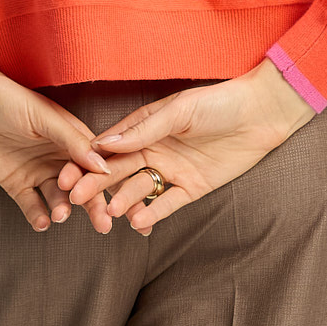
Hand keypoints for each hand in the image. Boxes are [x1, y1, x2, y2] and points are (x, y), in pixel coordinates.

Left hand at [0, 54, 117, 233]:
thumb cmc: (8, 98)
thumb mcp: (43, 116)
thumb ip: (71, 140)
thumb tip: (102, 165)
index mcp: (71, 136)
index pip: (94, 163)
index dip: (103, 181)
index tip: (110, 198)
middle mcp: (58, 156)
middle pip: (82, 185)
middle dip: (92, 204)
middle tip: (102, 224)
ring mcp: (38, 171)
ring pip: (58, 198)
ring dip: (63, 208)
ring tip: (60, 214)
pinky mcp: (16, 183)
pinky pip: (31, 205)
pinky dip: (38, 216)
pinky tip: (42, 222)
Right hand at [60, 58, 317, 234]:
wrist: (260, 115)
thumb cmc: (217, 103)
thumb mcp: (179, 111)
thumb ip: (143, 129)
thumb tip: (105, 143)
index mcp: (145, 127)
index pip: (110, 147)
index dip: (87, 161)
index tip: (66, 174)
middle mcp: (154, 149)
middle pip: (119, 171)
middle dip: (97, 185)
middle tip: (77, 200)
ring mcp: (172, 169)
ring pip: (140, 189)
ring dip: (124, 201)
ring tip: (112, 213)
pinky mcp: (192, 187)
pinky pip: (168, 202)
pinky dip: (153, 212)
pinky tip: (139, 222)